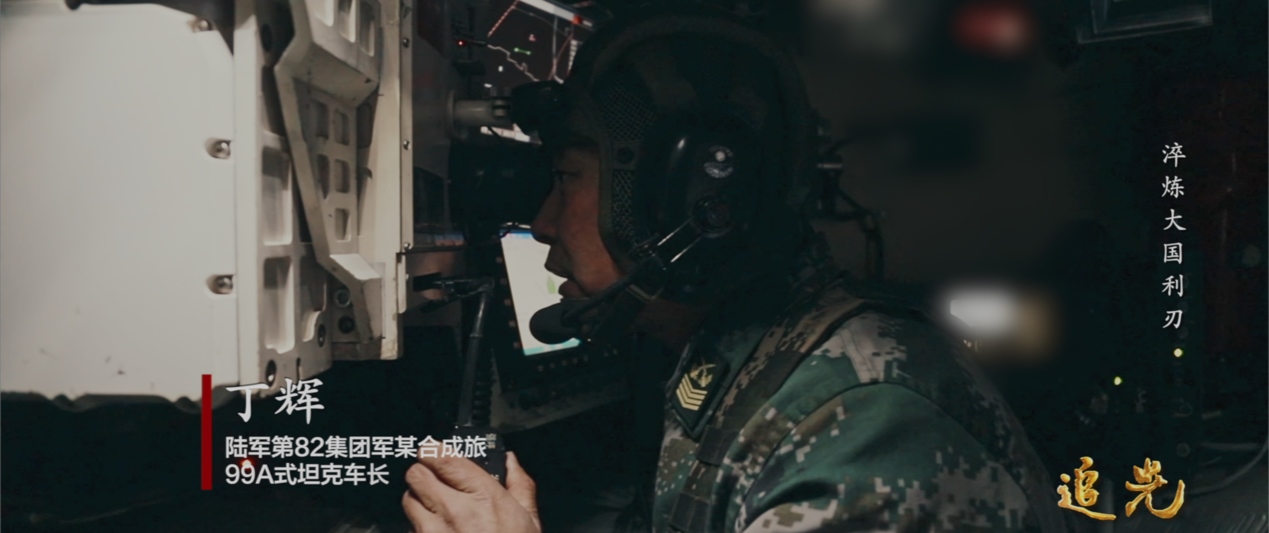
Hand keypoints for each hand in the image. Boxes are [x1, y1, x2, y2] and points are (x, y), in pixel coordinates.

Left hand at [402, 452, 539, 532]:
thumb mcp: (530, 521)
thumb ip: (520, 486)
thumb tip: (512, 463)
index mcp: (483, 497)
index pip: (442, 457)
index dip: (433, 448)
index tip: (433, 449)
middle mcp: (454, 511)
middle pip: (416, 473)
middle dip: (423, 472)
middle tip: (435, 478)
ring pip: (408, 500)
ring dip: (418, 500)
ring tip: (436, 508)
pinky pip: (410, 530)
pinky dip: (419, 528)